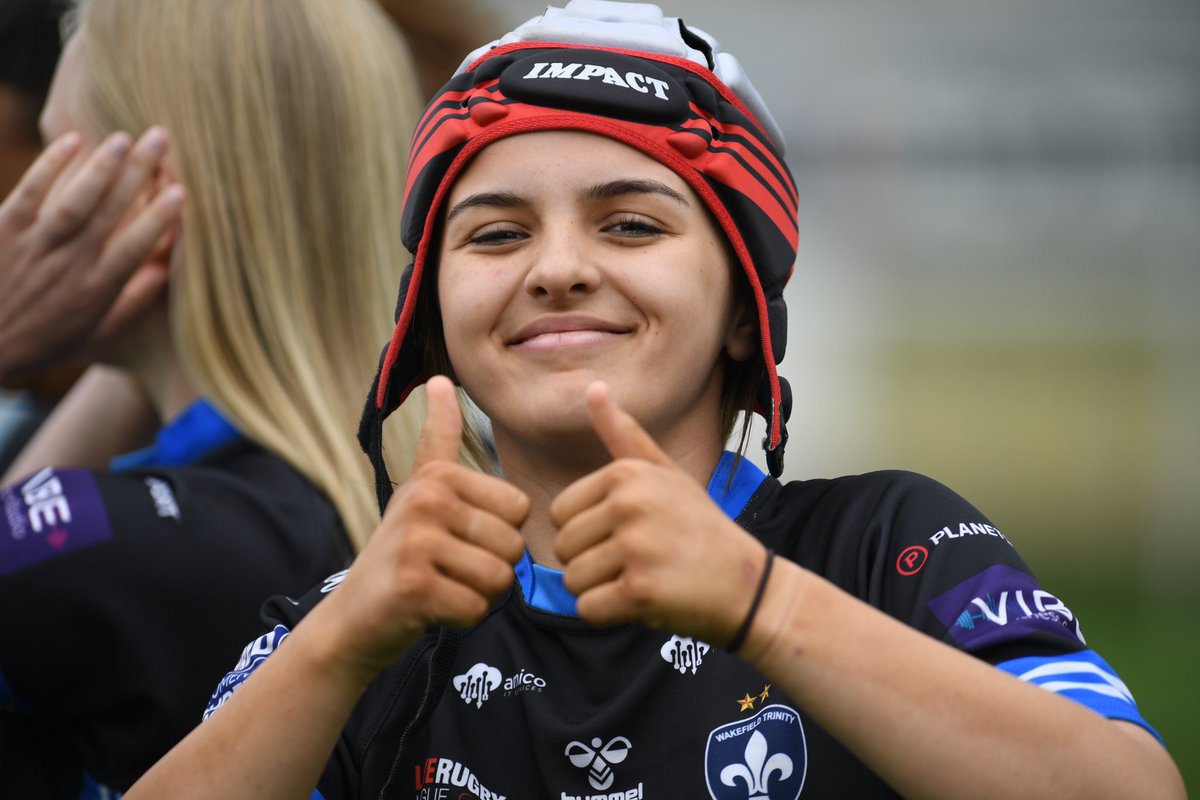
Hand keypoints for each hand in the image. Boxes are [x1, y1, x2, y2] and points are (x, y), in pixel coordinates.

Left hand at [0, 129, 184, 380]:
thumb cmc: (41, 341)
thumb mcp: (93, 334)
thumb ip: (131, 302)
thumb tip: (165, 272)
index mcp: (96, 289)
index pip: (135, 248)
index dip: (159, 219)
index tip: (180, 192)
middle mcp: (70, 264)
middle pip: (110, 213)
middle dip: (138, 175)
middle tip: (160, 140)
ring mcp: (36, 245)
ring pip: (75, 201)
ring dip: (101, 168)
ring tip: (124, 138)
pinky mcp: (5, 229)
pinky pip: (30, 192)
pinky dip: (50, 166)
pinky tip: (73, 142)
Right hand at [322, 376, 528, 677]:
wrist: (353, 619)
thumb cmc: (402, 555)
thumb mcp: (421, 490)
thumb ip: (438, 439)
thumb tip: (440, 377)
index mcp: (438, 475)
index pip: (519, 510)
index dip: (500, 537)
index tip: (459, 541)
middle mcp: (426, 499)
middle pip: (514, 545)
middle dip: (491, 570)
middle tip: (448, 571)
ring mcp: (416, 541)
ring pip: (499, 579)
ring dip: (477, 596)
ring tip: (440, 587)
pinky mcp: (413, 585)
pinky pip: (476, 608)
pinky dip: (460, 619)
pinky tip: (429, 610)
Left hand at [552, 381, 767, 644]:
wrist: (748, 585)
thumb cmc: (700, 529)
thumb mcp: (666, 473)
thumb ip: (623, 435)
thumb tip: (593, 387)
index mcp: (626, 474)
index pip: (560, 513)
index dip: (588, 532)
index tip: (630, 534)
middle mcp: (629, 504)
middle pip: (563, 548)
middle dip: (591, 564)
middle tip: (640, 561)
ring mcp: (636, 548)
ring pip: (573, 581)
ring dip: (601, 591)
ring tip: (644, 578)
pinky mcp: (640, 591)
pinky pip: (588, 610)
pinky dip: (610, 616)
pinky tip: (644, 602)